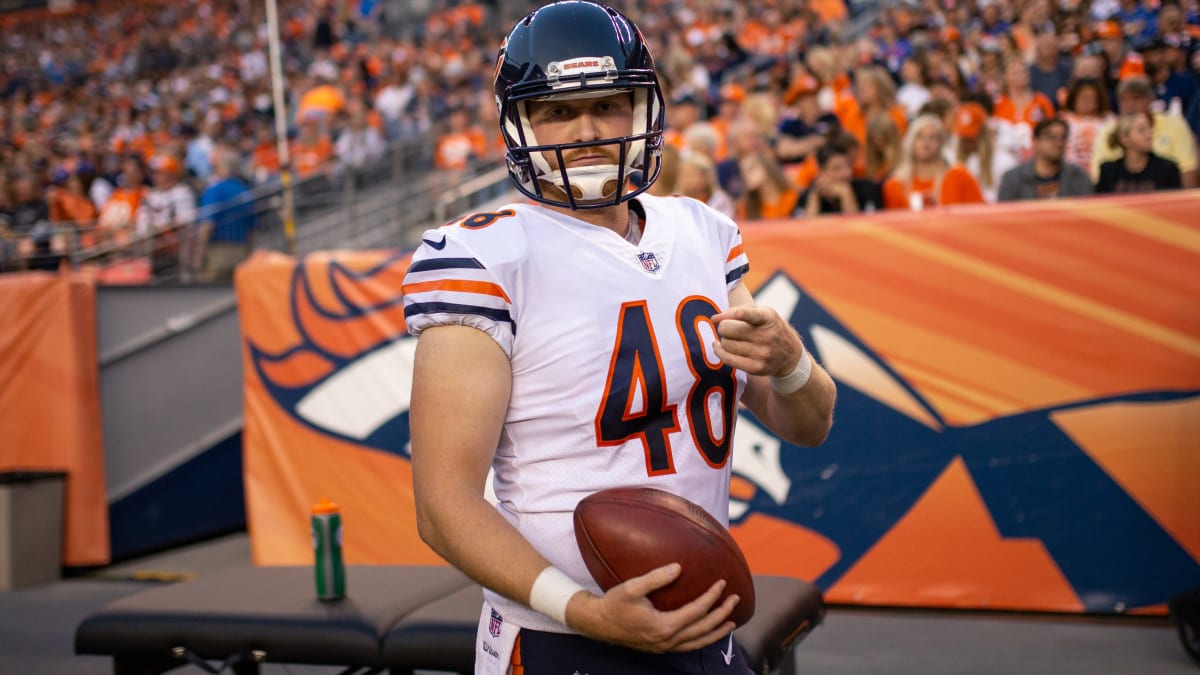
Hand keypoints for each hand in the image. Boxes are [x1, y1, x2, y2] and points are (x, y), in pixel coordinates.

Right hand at [566, 563, 737, 652]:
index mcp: (663, 626)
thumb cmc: (614, 603)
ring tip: (731, 622)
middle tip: (735, 599)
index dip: (711, 597)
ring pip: (698, 642)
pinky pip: (688, 646)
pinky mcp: (660, 648)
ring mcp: (664, 647)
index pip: (696, 611)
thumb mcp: (632, 587)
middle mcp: (667, 640)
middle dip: (721, 614)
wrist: (598, 623)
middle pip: (703, 628)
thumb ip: (656, 577)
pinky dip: (702, 639)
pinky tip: (707, 631)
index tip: (722, 582)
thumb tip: (678, 567)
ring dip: (716, 632)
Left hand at [711, 304, 804, 376]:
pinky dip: (719, 352)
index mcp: (768, 318)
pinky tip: (720, 347)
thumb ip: (738, 310)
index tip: (721, 317)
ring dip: (724, 340)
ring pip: (726, 344)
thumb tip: (715, 319)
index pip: (751, 315)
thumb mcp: (762, 313)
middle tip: (728, 328)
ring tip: (732, 339)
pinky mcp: (756, 368)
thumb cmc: (769, 328)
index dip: (738, 314)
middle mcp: (767, 336)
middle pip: (727, 329)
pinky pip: (727, 359)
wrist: (790, 355)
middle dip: (723, 327)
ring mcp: (762, 354)